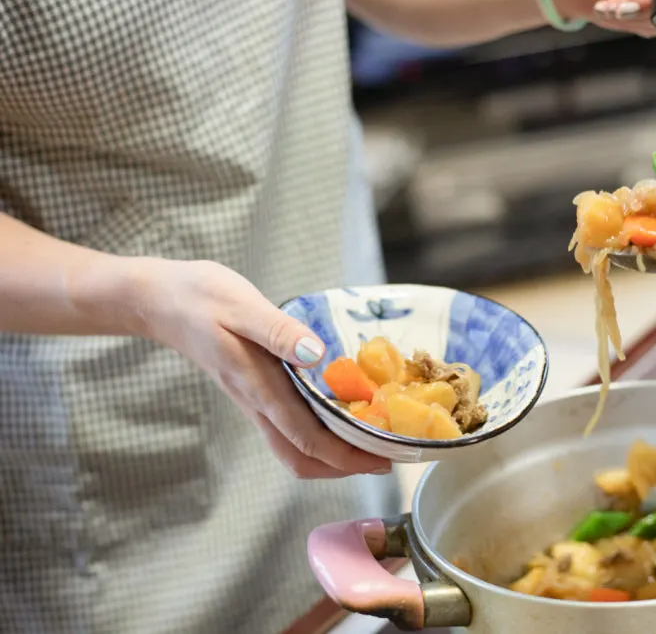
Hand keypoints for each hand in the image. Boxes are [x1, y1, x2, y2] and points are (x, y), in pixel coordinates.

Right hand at [134, 258, 391, 478]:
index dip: (347, 456)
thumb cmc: (202, 299)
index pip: (307, 439)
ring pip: (293, 448)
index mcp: (259, 387)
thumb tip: (317, 355)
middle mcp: (257, 403)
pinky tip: (340, 415)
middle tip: (386, 458)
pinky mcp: (253, 391)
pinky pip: (288, 428)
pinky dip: (318, 434)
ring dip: (332, 455)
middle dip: (345, 466)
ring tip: (371, 443)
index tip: (382, 457)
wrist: (161, 301)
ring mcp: (253, 401)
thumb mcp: (244, 307)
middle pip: (301, 458)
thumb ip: (280, 332)